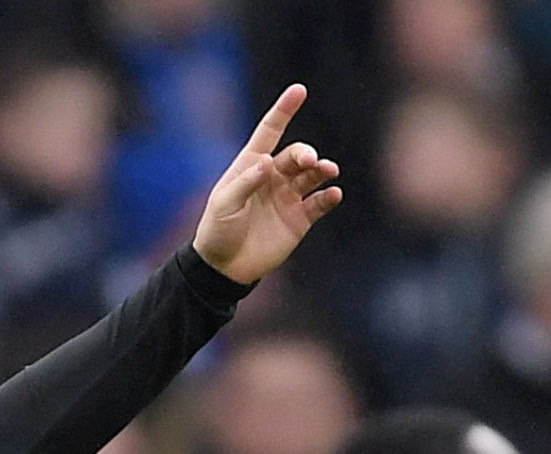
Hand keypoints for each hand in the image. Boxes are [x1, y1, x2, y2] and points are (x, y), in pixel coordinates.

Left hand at [192, 84, 341, 283]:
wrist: (224, 267)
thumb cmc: (217, 230)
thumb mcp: (224, 204)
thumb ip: (246, 182)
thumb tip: (268, 162)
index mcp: (250, 166)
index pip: (270, 132)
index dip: (284, 110)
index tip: (299, 90)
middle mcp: (273, 177)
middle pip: (296, 155)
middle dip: (305, 153)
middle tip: (309, 160)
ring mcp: (289, 197)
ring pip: (312, 175)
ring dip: (322, 169)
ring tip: (326, 171)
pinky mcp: (300, 219)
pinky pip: (320, 203)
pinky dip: (329, 196)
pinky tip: (332, 194)